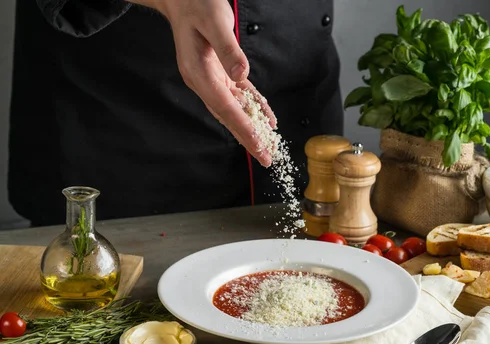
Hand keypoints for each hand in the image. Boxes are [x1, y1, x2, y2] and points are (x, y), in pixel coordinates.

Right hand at [127, 0, 276, 166]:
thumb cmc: (197, 4)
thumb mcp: (213, 21)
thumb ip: (227, 48)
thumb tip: (241, 75)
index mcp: (198, 73)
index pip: (224, 107)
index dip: (242, 128)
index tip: (257, 145)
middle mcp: (203, 81)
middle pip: (229, 116)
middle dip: (248, 138)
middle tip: (265, 158)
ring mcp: (211, 79)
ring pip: (235, 109)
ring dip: (251, 128)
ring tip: (268, 146)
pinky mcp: (220, 72)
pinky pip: (240, 95)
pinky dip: (254, 107)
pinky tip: (267, 118)